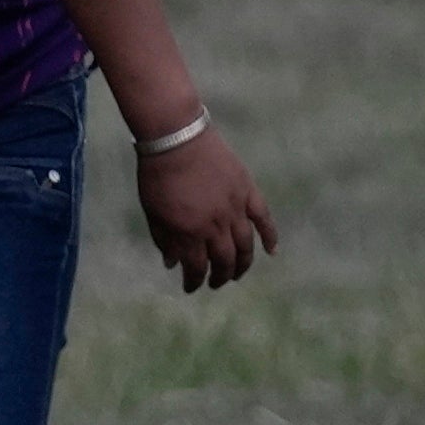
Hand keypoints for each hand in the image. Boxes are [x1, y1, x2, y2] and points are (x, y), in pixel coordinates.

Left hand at [136, 129, 276, 291]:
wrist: (176, 137)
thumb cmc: (157, 175)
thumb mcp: (152, 211)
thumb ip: (163, 240)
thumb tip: (172, 264)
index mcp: (189, 231)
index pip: (196, 267)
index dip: (194, 280)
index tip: (191, 287)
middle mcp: (215, 224)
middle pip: (224, 259)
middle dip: (220, 276)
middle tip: (216, 283)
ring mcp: (234, 208)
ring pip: (245, 244)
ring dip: (243, 263)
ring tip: (237, 273)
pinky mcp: (247, 190)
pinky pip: (263, 218)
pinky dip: (270, 235)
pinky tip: (272, 251)